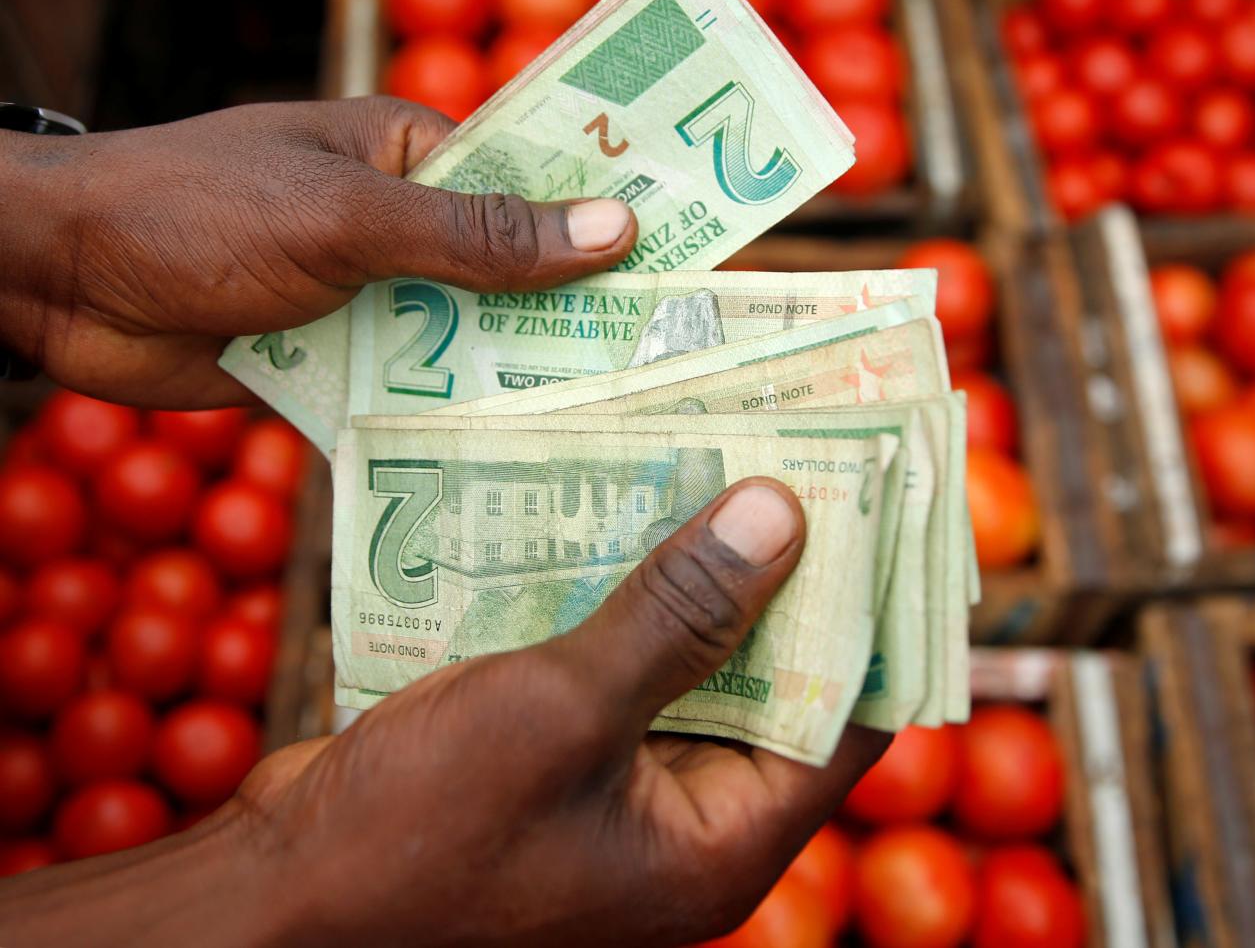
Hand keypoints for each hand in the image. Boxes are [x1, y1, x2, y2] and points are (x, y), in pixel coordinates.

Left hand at [0, 97, 637, 406]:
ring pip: (468, 345)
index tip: (691, 267)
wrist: (57, 282)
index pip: (538, 183)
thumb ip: (478, 235)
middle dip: (576, 319)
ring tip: (616, 427)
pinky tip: (519, 465)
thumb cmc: (198, 210)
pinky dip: (450, 425)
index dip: (610, 220)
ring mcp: (372, 301)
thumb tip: (613, 230)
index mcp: (415, 159)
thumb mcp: (350, 216)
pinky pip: (413, 396)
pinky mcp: (337, 366)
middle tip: (670, 369)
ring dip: (517, 381)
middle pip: (513, 276)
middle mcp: (404, 229)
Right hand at [0, 479, 886, 946]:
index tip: (890, 501)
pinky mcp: (558, 748)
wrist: (271, 902)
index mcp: (723, 837)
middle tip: (792, 445)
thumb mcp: (561, 712)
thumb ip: (676, 616)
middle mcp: (686, 811)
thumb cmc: (416, 837)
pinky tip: (609, 496)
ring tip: (708, 446)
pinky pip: (615, 653)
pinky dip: (616, 585)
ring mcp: (619, 779)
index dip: (877, 606)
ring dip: (688, 562)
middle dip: (778, 564)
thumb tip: (786, 514)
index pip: (850, 712)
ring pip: (687, 651)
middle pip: (772, 671)